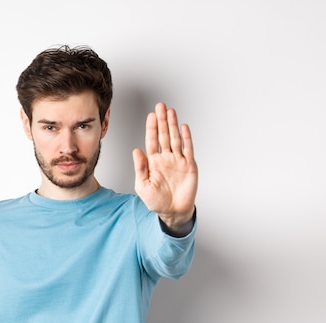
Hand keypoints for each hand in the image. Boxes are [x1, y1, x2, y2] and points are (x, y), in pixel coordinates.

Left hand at [132, 102, 197, 232]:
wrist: (172, 212)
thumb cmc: (156, 201)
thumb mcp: (143, 185)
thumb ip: (140, 168)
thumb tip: (136, 150)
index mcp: (153, 162)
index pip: (152, 140)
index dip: (152, 128)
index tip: (151, 115)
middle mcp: (166, 158)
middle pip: (164, 135)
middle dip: (162, 121)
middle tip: (161, 106)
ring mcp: (178, 161)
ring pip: (175, 139)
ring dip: (173, 125)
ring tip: (171, 112)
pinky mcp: (189, 166)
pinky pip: (188, 149)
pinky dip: (186, 138)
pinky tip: (184, 127)